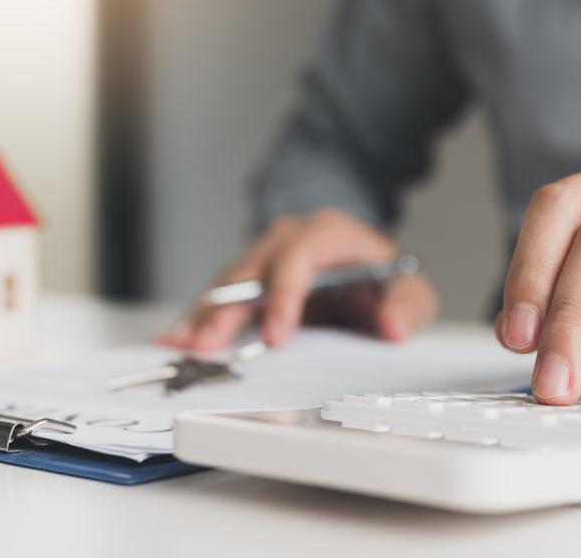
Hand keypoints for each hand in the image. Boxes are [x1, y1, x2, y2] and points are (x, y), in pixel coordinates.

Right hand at [160, 208, 437, 350]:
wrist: (354, 257)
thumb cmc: (377, 274)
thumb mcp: (407, 285)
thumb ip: (407, 304)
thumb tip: (392, 326)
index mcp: (325, 233)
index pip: (298, 258)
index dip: (284, 295)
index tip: (277, 336)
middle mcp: (284, 240)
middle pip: (248, 271)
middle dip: (225, 311)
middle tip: (207, 346)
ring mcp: (259, 258)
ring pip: (224, 284)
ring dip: (201, 317)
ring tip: (178, 347)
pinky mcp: (244, 281)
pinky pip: (215, 298)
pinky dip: (195, 320)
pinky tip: (173, 341)